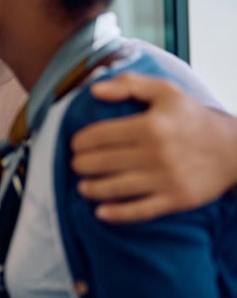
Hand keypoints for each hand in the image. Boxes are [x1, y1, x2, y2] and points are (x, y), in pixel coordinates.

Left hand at [71, 73, 236, 222]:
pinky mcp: (177, 199)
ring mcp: (166, 178)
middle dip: (81, 164)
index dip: (81, 141)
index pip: (100, 135)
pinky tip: (100, 212)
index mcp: (150, 125)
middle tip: (76, 164)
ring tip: (83, 186)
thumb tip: (94, 90)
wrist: (235, 149)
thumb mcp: (166, 91)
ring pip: (117, 187)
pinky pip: (141, 210)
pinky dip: (117, 213)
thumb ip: (129, 84)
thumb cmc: (194, 117)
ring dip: (92, 188)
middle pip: (103, 162)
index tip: (75, 144)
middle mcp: (156, 153)